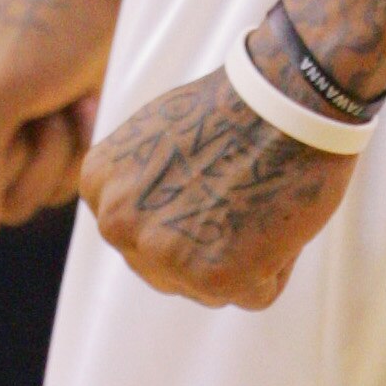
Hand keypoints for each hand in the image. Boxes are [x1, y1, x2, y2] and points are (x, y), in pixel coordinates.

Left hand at [81, 65, 353, 309]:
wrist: (287, 93)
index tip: (211, 176)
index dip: (187, 209)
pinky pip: (258, 291)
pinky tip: (277, 214)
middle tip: (241, 190)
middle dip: (210, 240)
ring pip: (213, 287)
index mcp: (98, 185)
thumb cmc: (238, 107)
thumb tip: (151, 217)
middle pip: (169, 269)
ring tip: (257, 196)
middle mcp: (118, 224)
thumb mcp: (155, 137)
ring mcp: (162, 255)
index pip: (140, 235)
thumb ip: (139, 184)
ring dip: (246, 254)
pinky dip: (278, 262)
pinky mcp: (215, 279)